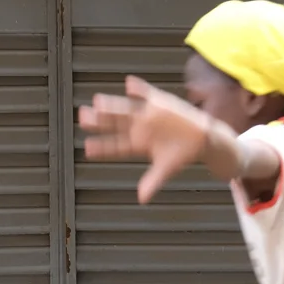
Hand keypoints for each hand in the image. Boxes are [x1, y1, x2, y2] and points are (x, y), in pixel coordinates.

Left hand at [79, 76, 212, 203]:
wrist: (200, 138)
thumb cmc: (181, 154)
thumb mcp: (166, 169)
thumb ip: (152, 182)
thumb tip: (142, 199)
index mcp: (137, 144)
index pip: (115, 146)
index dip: (102, 147)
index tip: (88, 148)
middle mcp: (137, 128)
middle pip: (114, 124)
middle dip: (99, 122)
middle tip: (83, 118)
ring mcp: (146, 114)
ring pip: (125, 109)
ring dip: (112, 105)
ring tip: (98, 102)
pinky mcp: (159, 102)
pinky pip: (147, 94)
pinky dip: (139, 89)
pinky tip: (129, 84)